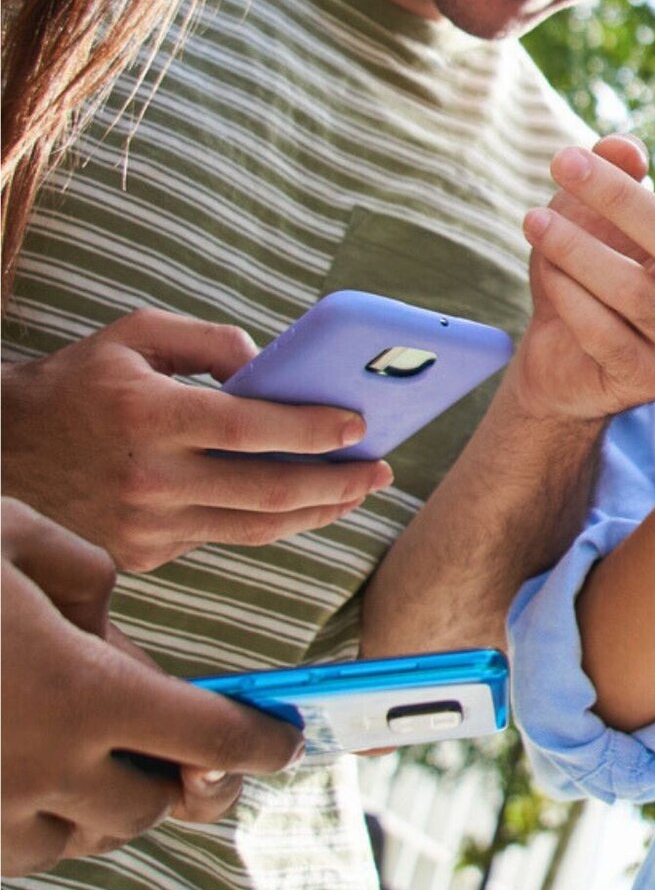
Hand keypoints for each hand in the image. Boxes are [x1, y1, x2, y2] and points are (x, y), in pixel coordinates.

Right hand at [1, 311, 391, 570]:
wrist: (6, 449)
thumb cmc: (80, 382)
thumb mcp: (136, 335)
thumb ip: (212, 342)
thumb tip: (274, 369)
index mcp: (147, 415)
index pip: (250, 429)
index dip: (313, 430)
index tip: (359, 427)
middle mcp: (147, 478)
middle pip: (269, 492)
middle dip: (340, 482)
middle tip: (381, 470)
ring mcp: (145, 525)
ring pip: (257, 528)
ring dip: (319, 512)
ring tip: (357, 491)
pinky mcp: (143, 554)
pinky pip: (223, 537)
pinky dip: (268, 521)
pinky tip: (300, 503)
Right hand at [1, 500, 303, 874]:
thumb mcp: (13, 539)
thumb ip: (85, 582)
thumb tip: (109, 630)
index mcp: (83, 692)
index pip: (213, 739)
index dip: (261, 742)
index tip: (282, 737)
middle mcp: (41, 770)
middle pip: (150, 806)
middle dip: (170, 773)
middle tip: (163, 737)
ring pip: (81, 840)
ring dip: (99, 806)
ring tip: (83, 752)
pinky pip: (14, 855)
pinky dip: (35, 828)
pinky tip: (21, 775)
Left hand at [514, 134, 654, 421]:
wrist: (550, 353)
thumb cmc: (581, 266)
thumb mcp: (587, 207)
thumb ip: (610, 171)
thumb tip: (625, 147)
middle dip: (620, 199)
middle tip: (564, 160)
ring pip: (639, 290)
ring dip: (578, 251)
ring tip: (536, 222)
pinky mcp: (650, 380)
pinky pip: (611, 333)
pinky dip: (570, 298)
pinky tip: (549, 279)